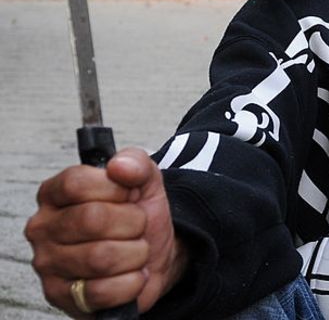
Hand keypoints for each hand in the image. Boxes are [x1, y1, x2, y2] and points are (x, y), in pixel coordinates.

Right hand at [25, 149, 186, 315]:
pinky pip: (101, 291)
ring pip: (100, 257)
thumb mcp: (145, 181)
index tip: (130, 195)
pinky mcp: (60, 296)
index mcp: (55, 194)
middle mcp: (43, 227)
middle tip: (138, 227)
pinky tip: (132, 275)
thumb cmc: (138, 215)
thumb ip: (136, 162)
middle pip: (91, 219)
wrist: (154, 256)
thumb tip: (119, 166)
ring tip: (136, 251)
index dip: (115, 188)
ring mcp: (47, 264)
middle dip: (132, 222)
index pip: (76, 182)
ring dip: (135, 254)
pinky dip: (131, 283)